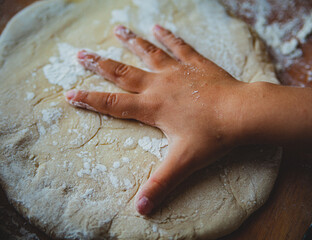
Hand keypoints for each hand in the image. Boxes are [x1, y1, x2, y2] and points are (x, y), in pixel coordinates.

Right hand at [65, 25, 246, 214]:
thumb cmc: (212, 137)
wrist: (241, 113)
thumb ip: (161, 184)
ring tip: (117, 28)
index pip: (112, 104)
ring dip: (130, 42)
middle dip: (99, 64)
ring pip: (148, 53)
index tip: (69, 94)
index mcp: (152, 107)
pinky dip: (168, 36)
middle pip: (122, 73)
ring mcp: (177, 72)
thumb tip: (141, 209)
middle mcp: (159, 85)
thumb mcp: (183, 163)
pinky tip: (159, 26)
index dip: (89, 100)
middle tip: (80, 54)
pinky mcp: (195, 64)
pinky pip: (179, 46)